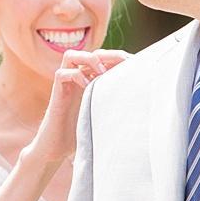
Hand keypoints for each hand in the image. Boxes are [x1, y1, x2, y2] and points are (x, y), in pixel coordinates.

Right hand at [26, 49, 130, 168]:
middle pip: (91, 52)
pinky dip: (75, 75)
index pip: (104, 58)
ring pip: (71, 56)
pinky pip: (62, 74)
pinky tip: (86, 85)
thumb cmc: (81, 133)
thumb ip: (115, 105)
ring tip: (101, 72)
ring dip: (88, 59)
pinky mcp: (57, 94)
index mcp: (91, 81)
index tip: (136, 63)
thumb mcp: (104, 115)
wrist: (56, 148)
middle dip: (109, 54)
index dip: (119, 57)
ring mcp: (66, 85)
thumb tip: (143, 104)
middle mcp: (78, 79)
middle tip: (124, 63)